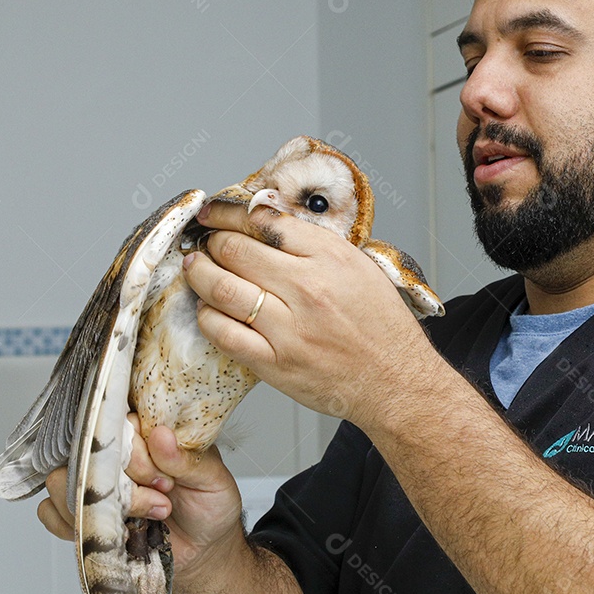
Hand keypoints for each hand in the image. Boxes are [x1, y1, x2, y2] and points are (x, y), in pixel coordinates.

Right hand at [37, 416, 244, 575]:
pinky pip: (49, 512)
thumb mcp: (213, 481)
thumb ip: (187, 460)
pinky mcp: (80, 512)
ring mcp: (93, 482)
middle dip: (123, 485)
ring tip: (147, 517)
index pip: (117, 423)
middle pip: (85, 451)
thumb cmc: (209, 507)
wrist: (203, 550)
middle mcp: (115, 453)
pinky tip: (114, 532)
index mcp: (146, 433)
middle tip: (161, 501)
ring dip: (101, 507)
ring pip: (61, 480)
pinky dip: (76, 525)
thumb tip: (160, 435)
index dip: (136, 455)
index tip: (163, 481)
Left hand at [180, 202, 443, 430]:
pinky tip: (210, 309)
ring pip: (222, 289)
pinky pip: (224, 333)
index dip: (229, 213)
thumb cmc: (381, 326)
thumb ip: (314, 245)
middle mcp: (308, 288)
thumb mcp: (360, 268)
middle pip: (235, 250)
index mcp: (331, 258)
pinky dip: (208, 317)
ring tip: (196, 268)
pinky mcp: (275, 363)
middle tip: (206, 243)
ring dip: (200, 274)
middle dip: (212, 242)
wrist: (396, 380)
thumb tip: (266, 221)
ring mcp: (289, 328)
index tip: (214, 213)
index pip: (264, 221)